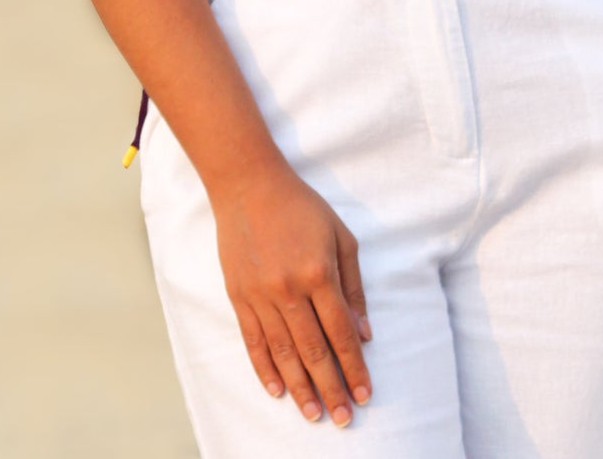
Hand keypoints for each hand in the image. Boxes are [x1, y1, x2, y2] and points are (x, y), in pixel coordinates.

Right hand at [211, 158, 373, 426]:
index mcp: (319, 272)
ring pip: (284, 353)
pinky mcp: (238, 296)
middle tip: (343, 419)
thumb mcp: (340, 235)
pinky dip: (265, 369)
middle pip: (314, 351)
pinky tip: (277, 391)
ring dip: (300, 388)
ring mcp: (260, 295)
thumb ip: (353, 286)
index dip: (354, 367)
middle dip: (331, 389)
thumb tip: (364, 332)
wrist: (248, 184)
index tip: (364, 394)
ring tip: (314, 414)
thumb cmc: (301, 206)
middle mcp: (289, 289)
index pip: (341, 333)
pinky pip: (253, 342)